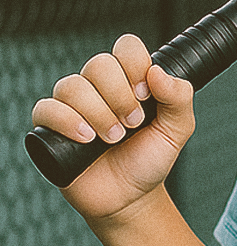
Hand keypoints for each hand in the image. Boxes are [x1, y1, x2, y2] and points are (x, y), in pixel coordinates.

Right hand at [31, 34, 194, 221]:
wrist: (131, 197)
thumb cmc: (150, 160)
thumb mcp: (177, 131)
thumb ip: (179, 99)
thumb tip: (158, 72)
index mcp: (129, 81)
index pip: (126, 47)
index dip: (135, 65)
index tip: (146, 95)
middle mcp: (98, 88)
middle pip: (99, 64)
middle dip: (121, 97)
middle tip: (133, 125)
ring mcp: (73, 105)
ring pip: (73, 86)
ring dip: (99, 114)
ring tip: (114, 139)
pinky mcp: (52, 126)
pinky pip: (47, 108)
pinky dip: (68, 122)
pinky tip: (87, 139)